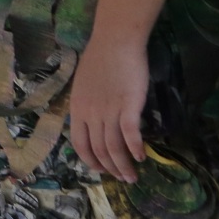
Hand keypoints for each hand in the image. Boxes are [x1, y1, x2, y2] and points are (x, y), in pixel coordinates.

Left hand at [67, 33, 149, 180]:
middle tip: (123, 178)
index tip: (102, 170)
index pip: (79, 144)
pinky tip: (141, 157)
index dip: (90, 161)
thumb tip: (94, 124)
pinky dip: (135, 149)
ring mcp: (108, 110)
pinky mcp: (128, 106)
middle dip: (111, 168)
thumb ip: (87, 106)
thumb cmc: (101, 59)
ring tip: (133, 175)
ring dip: (123, 165)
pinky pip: (130, 134)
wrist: (115, 41)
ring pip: (114, 147)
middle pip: (99, 150)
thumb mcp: (84, 86)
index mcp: (77, 109)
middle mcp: (90, 114)